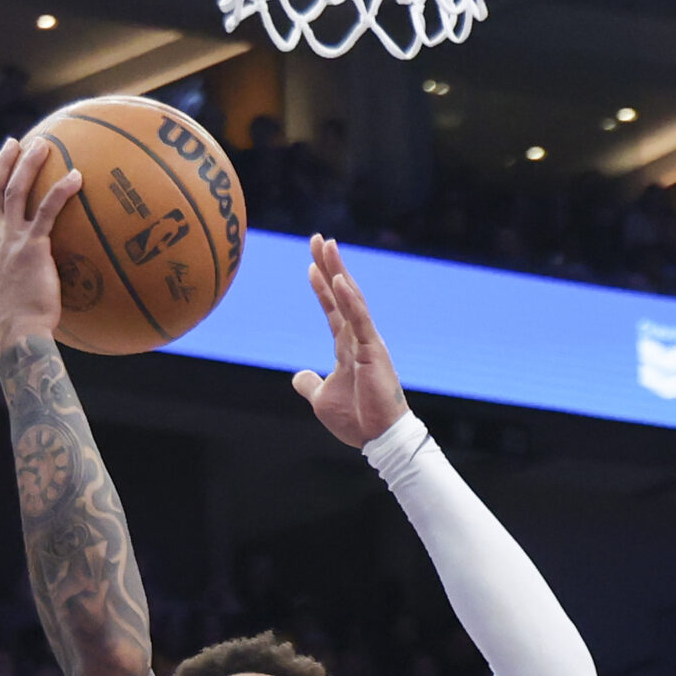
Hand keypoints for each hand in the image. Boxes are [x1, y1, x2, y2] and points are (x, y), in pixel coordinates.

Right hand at [0, 137, 80, 350]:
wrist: (16, 335)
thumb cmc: (13, 328)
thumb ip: (6, 284)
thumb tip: (21, 288)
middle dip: (1, 163)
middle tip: (14, 143)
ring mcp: (9, 241)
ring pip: (16, 190)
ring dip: (29, 164)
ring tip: (42, 145)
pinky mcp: (32, 246)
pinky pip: (47, 210)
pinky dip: (61, 191)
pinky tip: (76, 177)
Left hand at [292, 239, 407, 448]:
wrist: (376, 437)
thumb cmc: (355, 419)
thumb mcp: (321, 400)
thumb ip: (309, 384)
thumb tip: (299, 375)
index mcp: (347, 347)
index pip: (332, 309)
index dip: (321, 286)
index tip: (311, 263)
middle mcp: (358, 338)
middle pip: (341, 294)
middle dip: (329, 265)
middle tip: (318, 238)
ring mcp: (367, 341)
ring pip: (351, 299)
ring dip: (338, 270)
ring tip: (327, 245)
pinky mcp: (373, 350)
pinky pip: (359, 319)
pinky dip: (349, 299)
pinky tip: (338, 279)